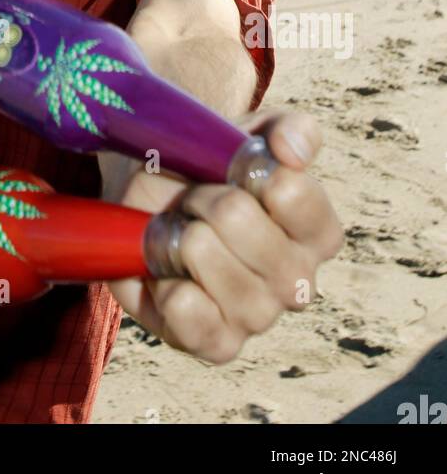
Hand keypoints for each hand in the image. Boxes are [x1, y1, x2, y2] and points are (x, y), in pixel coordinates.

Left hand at [100, 110, 343, 364]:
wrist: (156, 199)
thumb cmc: (214, 169)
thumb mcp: (251, 134)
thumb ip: (288, 129)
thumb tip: (293, 151)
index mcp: (317, 231)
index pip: (295, 194)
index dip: (250, 172)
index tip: (234, 169)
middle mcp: (298, 282)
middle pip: (239, 220)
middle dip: (202, 197)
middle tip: (195, 200)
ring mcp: (258, 316)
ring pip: (207, 258)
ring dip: (179, 234)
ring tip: (182, 234)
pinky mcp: (218, 344)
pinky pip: (191, 316)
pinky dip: (167, 285)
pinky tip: (169, 274)